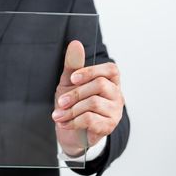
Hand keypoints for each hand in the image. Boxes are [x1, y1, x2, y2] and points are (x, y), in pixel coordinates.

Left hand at [52, 40, 123, 156]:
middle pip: (99, 85)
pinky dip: (73, 121)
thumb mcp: (69, 82)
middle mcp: (116, 94)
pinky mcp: (109, 126)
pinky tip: (65, 124)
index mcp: (110, 81)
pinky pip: (91, 119)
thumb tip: (75, 43)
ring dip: (71, 110)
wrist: (71, 132)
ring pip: (93, 102)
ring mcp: (115, 111)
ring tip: (59, 116)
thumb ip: (73, 65)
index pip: (111, 69)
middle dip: (75, 93)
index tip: (73, 78)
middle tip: (60, 102)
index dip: (92, 71)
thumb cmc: (73, 104)